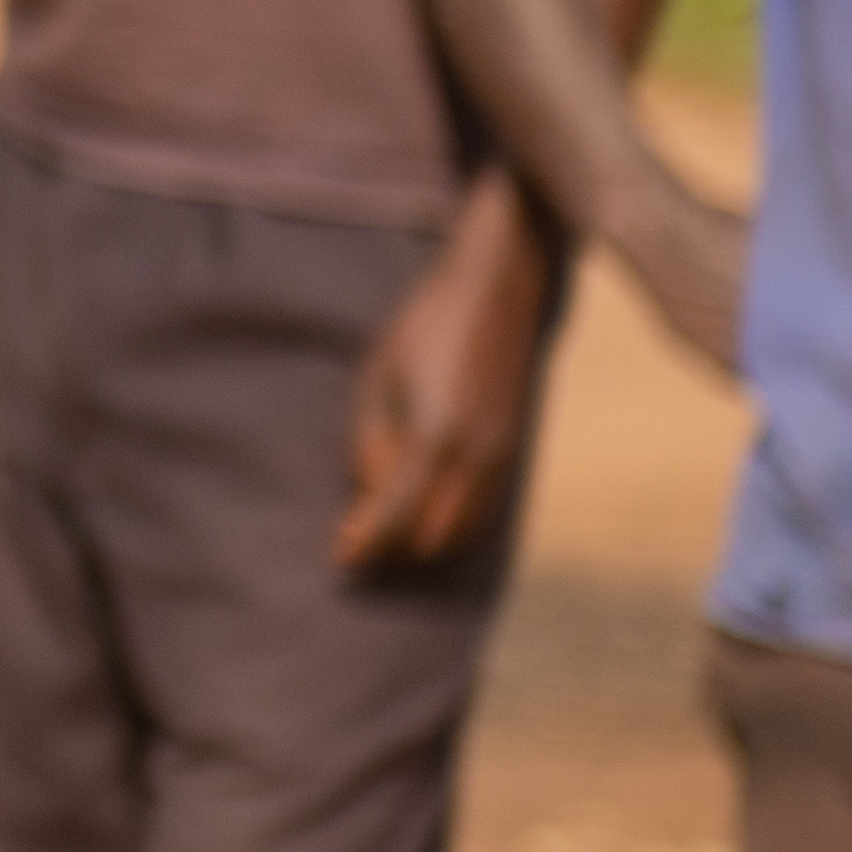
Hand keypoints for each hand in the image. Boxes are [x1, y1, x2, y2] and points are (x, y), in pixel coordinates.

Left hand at [333, 195, 554, 572]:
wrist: (495, 293)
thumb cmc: (423, 328)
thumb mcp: (377, 380)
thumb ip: (371, 444)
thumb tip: (365, 498)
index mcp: (437, 436)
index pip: (399, 516)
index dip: (367, 544)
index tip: (339, 558)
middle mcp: (477, 456)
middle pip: (433, 539)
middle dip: (392, 551)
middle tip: (354, 543)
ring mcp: (502, 457)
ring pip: (463, 533)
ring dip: (422, 543)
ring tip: (380, 530)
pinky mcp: (512, 452)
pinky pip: (482, 512)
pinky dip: (449, 527)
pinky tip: (419, 514)